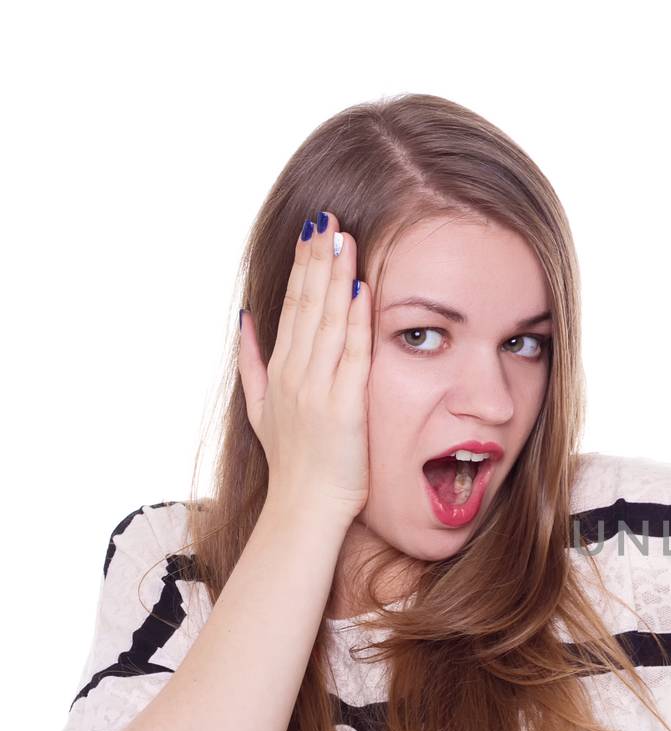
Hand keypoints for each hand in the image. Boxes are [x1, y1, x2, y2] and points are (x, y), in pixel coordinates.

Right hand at [238, 210, 372, 524]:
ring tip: (344, 238)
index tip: (315, 232)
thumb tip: (244, 318)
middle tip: (329, 217)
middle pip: (306, 304)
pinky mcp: (342, 406)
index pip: (292, 306)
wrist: (304, 509)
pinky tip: (361, 288)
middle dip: (318, 259)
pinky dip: (355, 320)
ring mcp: (316, 388)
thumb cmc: (292, 463)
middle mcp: (293, 373)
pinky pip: (350, 355)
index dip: (303, 267)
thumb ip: (251, 361)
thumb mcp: (260, 409)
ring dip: (336, 277)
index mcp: (279, 370)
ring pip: (326, 321)